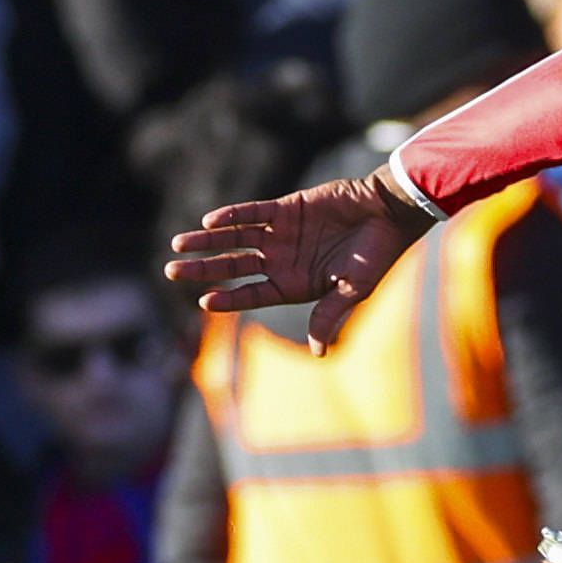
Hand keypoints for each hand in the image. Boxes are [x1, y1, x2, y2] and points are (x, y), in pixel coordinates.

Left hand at [168, 172, 428, 336]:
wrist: (390, 211)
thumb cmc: (377, 254)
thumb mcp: (353, 289)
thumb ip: (329, 315)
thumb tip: (320, 354)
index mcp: (295, 284)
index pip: (252, 294)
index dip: (228, 298)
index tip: (202, 301)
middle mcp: (283, 260)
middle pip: (233, 266)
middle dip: (202, 269)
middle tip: (171, 271)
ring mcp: (282, 233)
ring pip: (234, 239)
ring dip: (207, 242)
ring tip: (178, 244)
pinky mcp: (286, 208)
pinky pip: (252, 213)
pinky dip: (232, 216)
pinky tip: (211, 222)